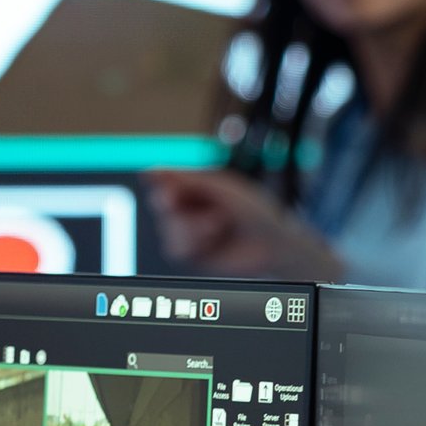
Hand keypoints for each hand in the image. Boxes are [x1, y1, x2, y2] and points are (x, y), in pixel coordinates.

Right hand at [142, 169, 338, 282]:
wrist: (274, 244)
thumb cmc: (255, 211)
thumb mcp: (222, 189)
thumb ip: (188, 180)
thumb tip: (151, 171)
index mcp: (198, 188)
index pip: (167, 180)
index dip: (160, 179)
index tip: (153, 176)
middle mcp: (191, 209)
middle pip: (160, 202)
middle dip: (172, 202)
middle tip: (176, 201)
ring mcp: (190, 231)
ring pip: (168, 227)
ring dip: (192, 225)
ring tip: (218, 224)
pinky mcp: (192, 254)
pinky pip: (175, 248)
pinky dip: (194, 242)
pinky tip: (213, 238)